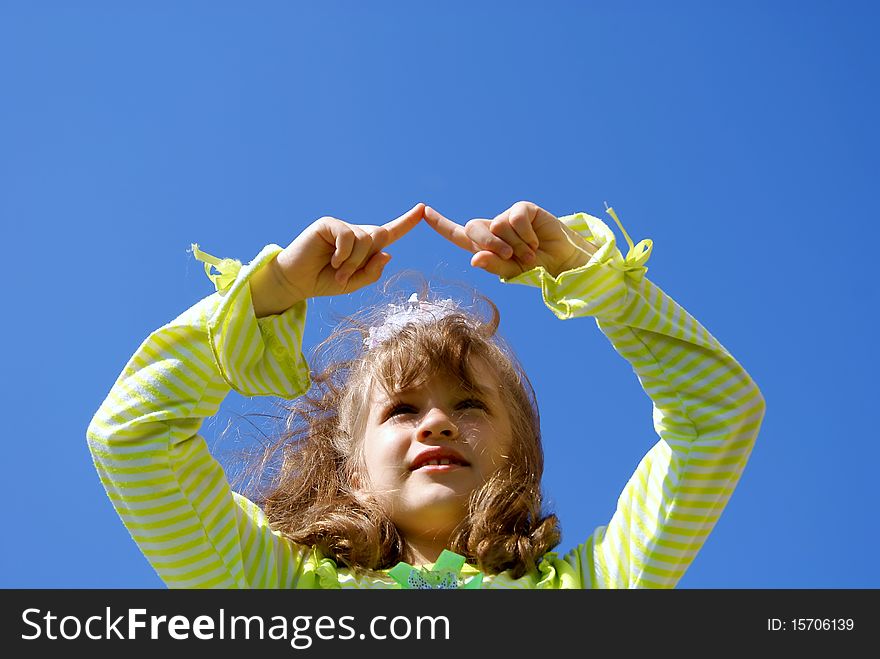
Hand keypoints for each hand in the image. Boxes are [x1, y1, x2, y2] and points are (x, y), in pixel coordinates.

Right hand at [250, 203, 423, 316]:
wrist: (296, 282)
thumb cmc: (324, 281)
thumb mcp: (353, 283)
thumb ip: (372, 272)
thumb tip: (388, 253)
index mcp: (365, 246)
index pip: (390, 232)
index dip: (407, 222)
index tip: (423, 209)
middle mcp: (355, 232)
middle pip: (379, 237)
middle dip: (367, 260)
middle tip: (346, 277)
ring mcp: (342, 226)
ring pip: (365, 239)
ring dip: (354, 261)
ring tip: (337, 271)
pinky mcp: (328, 224)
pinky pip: (348, 236)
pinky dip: (344, 253)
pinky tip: (333, 261)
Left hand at [424, 201, 597, 278]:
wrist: (562, 261)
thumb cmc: (535, 269)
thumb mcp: (513, 273)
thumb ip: (495, 266)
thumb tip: (475, 258)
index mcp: (484, 245)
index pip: (457, 234)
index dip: (441, 224)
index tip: (423, 211)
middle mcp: (492, 228)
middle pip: (474, 227)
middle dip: (489, 243)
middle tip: (511, 256)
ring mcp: (507, 217)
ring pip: (497, 225)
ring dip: (516, 244)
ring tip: (530, 253)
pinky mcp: (523, 209)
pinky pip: (515, 218)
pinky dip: (525, 234)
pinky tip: (535, 241)